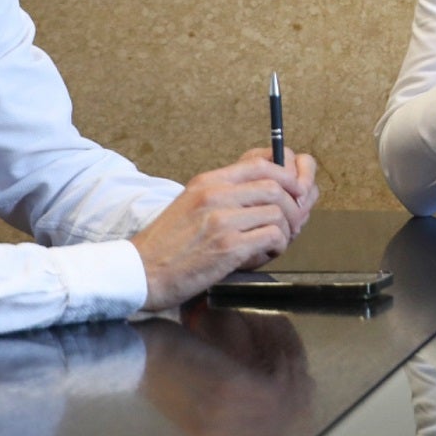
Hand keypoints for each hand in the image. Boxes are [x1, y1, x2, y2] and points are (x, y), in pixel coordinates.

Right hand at [133, 150, 316, 310]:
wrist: (140, 271)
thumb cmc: (166, 244)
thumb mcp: (191, 204)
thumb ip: (223, 194)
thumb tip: (262, 189)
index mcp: (208, 182)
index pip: (261, 163)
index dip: (286, 175)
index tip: (294, 190)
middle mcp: (216, 195)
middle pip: (276, 186)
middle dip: (292, 206)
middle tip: (291, 222)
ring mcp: (221, 220)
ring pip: (277, 212)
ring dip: (285, 230)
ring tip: (274, 242)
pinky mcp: (227, 247)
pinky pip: (271, 236)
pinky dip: (277, 246)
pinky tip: (264, 254)